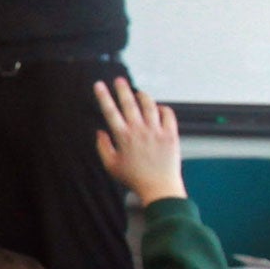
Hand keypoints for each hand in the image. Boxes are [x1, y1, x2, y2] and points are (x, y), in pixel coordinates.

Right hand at [94, 78, 184, 205]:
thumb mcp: (111, 166)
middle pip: (129, 103)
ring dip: (143, 96)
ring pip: (149, 105)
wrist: (159, 188)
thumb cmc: (134, 179)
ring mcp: (156, 131)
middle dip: (122, 89)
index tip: (99, 85)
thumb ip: (103, 147)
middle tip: (119, 80)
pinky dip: (162, 108)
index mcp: (123, 137)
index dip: (103, 96)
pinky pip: (168, 114)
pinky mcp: (170, 134)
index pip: (110, 111)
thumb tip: (100, 132)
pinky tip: (158, 108)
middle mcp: (139, 130)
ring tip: (138, 92)